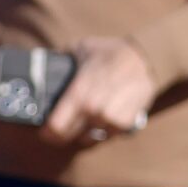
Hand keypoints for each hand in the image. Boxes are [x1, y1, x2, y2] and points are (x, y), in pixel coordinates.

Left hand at [41, 36, 156, 145]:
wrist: (144, 59)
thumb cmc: (110, 52)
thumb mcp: (81, 48)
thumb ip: (62, 58)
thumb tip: (43, 62)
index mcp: (78, 94)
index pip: (55, 128)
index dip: (47, 132)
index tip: (45, 131)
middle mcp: (94, 111)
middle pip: (69, 137)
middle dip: (63, 134)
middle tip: (61, 127)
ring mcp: (110, 120)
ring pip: (88, 138)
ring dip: (84, 133)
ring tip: (83, 121)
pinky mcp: (125, 125)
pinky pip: (106, 136)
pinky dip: (102, 131)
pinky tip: (102, 119)